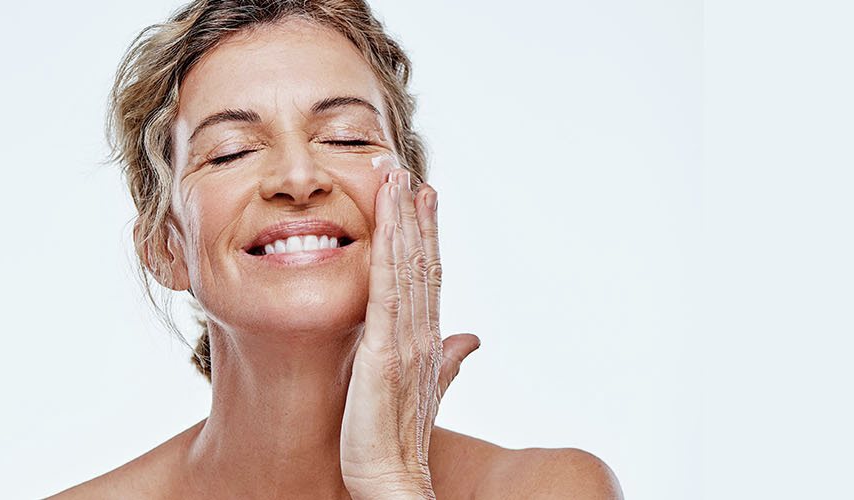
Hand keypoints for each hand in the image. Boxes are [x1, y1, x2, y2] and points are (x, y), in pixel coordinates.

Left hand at [340, 156, 481, 498]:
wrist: (392, 481)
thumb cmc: (396, 443)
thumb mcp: (424, 390)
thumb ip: (447, 361)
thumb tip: (471, 337)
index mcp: (426, 341)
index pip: (429, 275)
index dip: (427, 234)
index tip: (422, 196)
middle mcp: (422, 335)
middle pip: (422, 261)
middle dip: (415, 214)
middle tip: (406, 169)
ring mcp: (406, 341)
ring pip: (407, 267)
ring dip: (402, 219)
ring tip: (395, 178)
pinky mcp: (384, 353)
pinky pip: (386, 291)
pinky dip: (387, 251)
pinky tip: (383, 221)